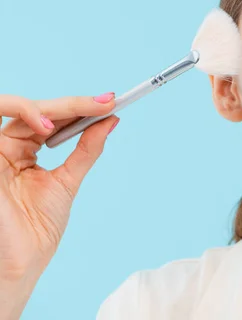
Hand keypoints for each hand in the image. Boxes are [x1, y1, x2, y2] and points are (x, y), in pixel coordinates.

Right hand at [0, 94, 118, 281]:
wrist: (18, 260)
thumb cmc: (36, 228)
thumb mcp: (67, 181)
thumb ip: (86, 149)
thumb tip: (111, 120)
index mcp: (22, 152)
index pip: (51, 119)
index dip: (79, 108)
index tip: (111, 102)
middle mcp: (5, 147)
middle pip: (37, 109)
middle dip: (75, 104)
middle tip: (107, 101)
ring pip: (17, 107)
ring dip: (54, 106)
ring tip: (84, 110)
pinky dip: (24, 113)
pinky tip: (48, 127)